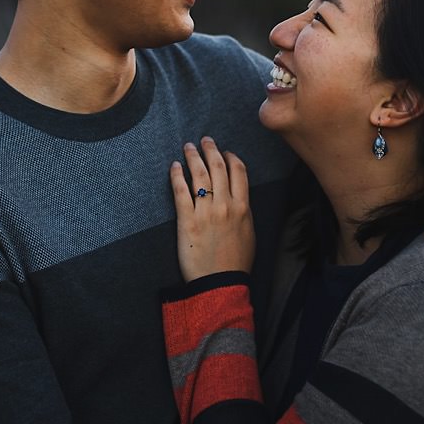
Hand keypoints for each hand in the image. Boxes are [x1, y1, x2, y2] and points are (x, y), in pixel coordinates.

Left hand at [169, 137, 254, 280]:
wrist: (220, 282)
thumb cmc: (236, 262)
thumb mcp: (249, 233)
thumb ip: (244, 212)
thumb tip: (238, 198)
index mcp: (243, 207)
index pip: (238, 171)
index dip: (231, 157)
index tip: (225, 152)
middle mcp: (225, 205)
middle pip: (218, 167)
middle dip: (210, 150)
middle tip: (204, 140)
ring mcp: (205, 211)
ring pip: (199, 175)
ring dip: (193, 157)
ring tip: (188, 148)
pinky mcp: (187, 220)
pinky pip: (181, 191)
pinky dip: (177, 176)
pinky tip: (174, 167)